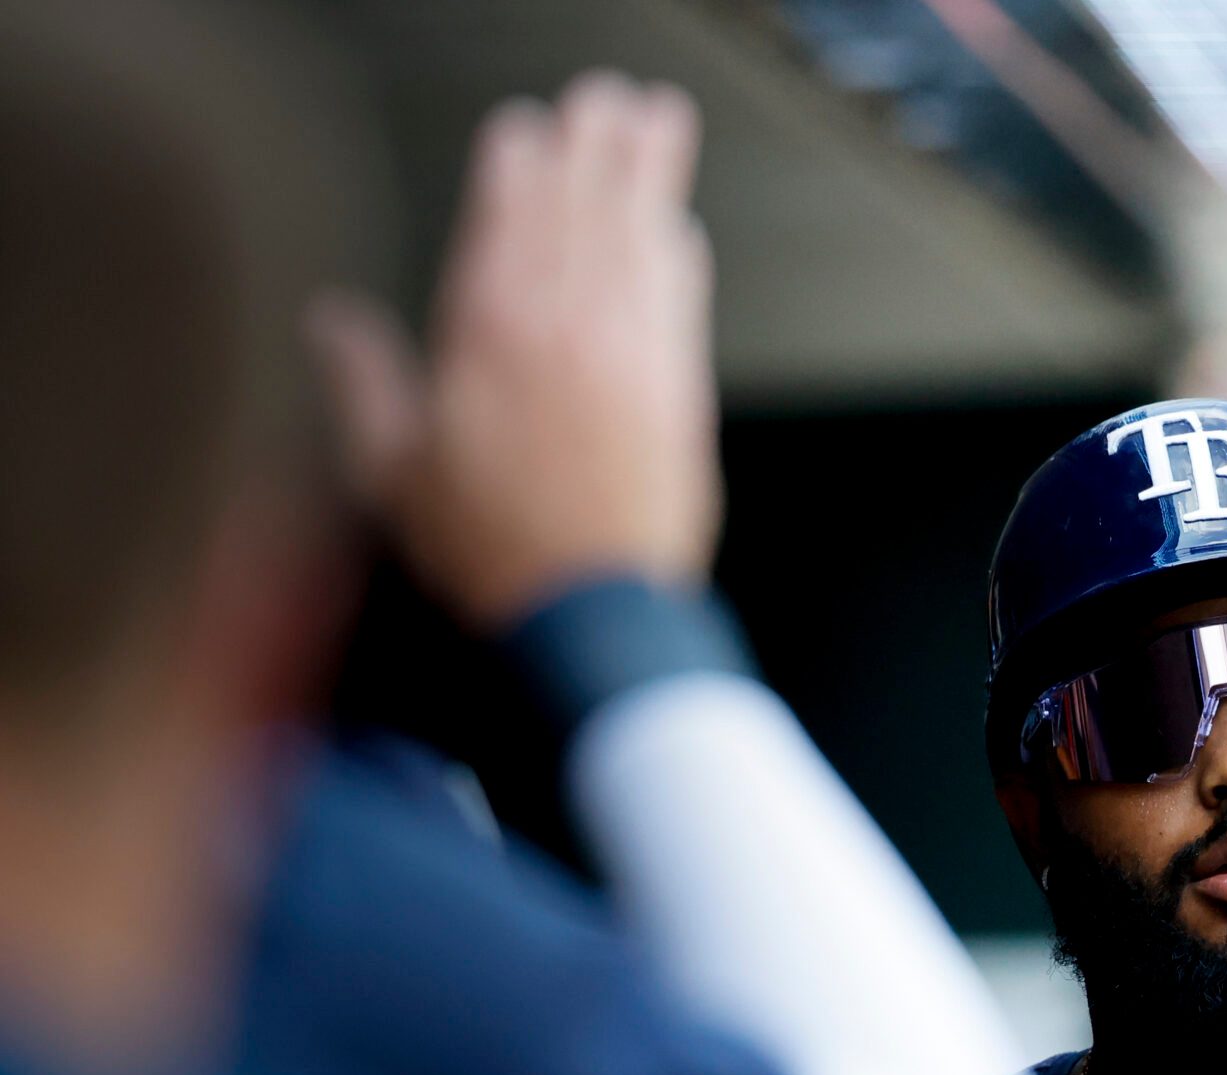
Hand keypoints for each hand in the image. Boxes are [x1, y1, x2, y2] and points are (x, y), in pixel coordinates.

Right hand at [308, 72, 718, 631]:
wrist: (592, 608)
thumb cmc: (495, 550)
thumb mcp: (392, 469)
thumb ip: (363, 382)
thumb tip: (332, 325)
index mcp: (487, 328)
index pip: (506, 210)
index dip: (520, 158)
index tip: (526, 128)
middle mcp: (564, 323)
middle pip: (581, 204)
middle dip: (594, 143)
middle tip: (608, 100)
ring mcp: (628, 349)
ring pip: (639, 233)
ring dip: (648, 172)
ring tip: (656, 121)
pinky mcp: (679, 385)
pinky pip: (681, 295)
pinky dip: (679, 252)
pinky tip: (681, 228)